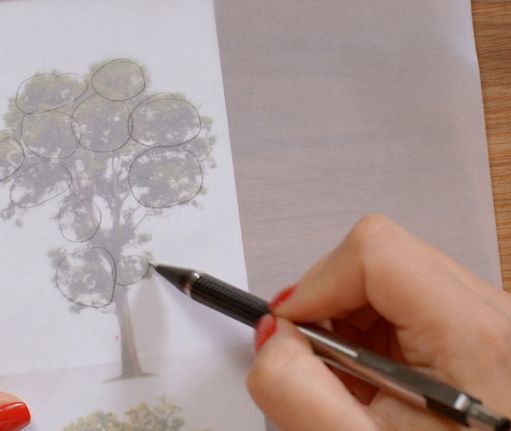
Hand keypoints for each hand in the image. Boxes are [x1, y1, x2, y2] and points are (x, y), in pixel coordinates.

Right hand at [248, 215, 510, 429]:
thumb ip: (297, 389)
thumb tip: (272, 337)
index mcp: (479, 337)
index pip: (374, 251)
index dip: (315, 284)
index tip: (289, 326)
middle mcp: (493, 316)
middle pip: (378, 260)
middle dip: (328, 309)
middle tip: (319, 365)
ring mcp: (488, 322)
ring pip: (387, 279)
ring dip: (347, 325)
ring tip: (353, 382)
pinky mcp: (477, 333)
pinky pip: (405, 306)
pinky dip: (370, 338)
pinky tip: (375, 381)